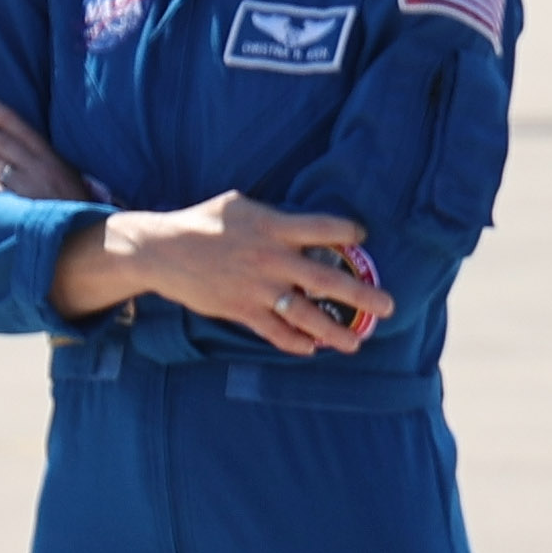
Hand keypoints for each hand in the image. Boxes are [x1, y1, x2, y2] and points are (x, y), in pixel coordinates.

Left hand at [0, 95, 88, 203]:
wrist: (85, 243)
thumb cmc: (76, 213)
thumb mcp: (72, 182)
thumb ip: (48, 167)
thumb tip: (18, 155)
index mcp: (53, 161)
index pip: (25, 132)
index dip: (3, 116)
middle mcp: (38, 171)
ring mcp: (25, 189)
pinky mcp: (15, 210)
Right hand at [67, 189, 380, 354]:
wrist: (162, 250)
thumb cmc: (202, 222)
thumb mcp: (239, 204)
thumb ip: (273, 214)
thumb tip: (300, 219)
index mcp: (275, 226)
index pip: (327, 229)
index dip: (350, 233)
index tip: (362, 238)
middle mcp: (272, 259)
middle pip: (328, 280)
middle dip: (363, 295)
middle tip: (389, 307)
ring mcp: (258, 289)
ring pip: (307, 316)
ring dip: (335, 332)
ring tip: (357, 342)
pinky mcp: (241, 311)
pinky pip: (275, 333)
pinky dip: (296, 343)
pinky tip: (312, 348)